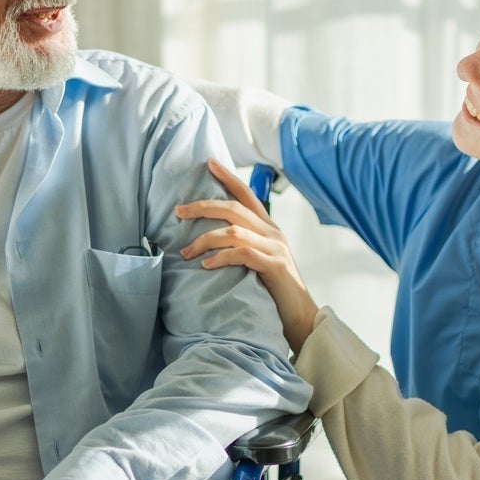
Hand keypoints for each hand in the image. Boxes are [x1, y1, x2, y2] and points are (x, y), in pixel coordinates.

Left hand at [176, 159, 317, 351]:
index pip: (247, 195)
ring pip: (233, 231)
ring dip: (205, 240)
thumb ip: (242, 246)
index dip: (228, 177)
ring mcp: (275, 248)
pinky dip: (220, 257)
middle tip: (178, 211)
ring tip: (186, 252)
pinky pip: (242, 254)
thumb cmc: (274, 291)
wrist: (300, 317)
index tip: (209, 163)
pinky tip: (205, 265)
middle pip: (234, 209)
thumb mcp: (258, 261)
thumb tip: (211, 240)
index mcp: (268, 228)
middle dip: (203, 206)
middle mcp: (273, 233)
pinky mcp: (274, 266)